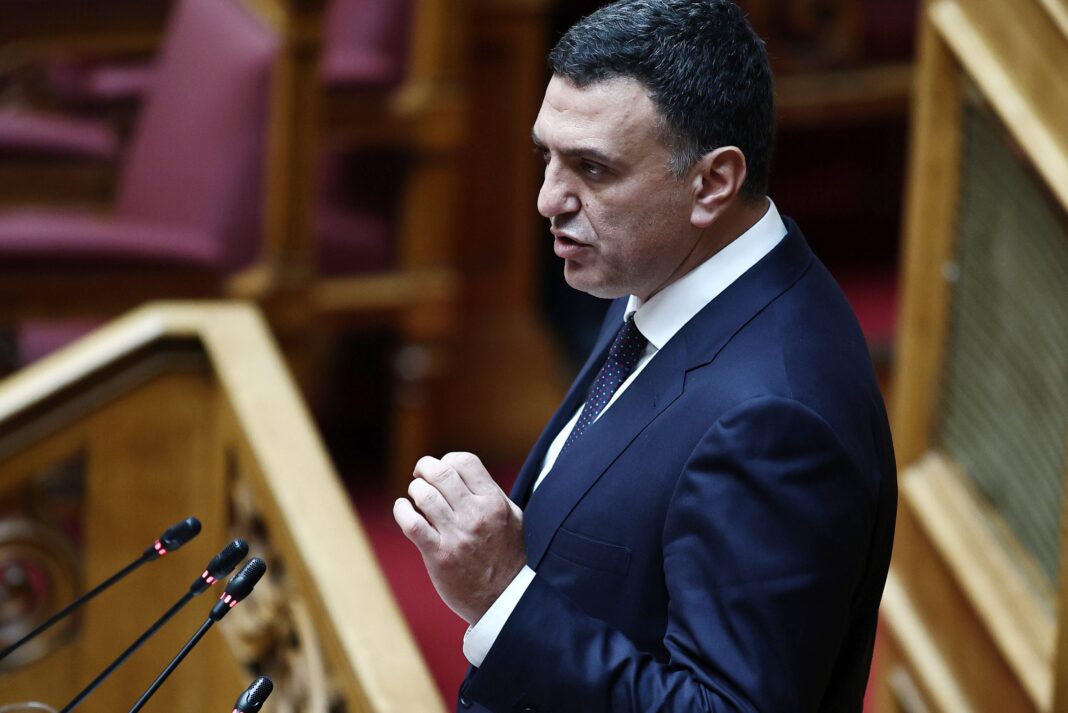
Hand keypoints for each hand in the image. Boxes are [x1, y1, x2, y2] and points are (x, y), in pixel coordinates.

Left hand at [393, 452, 525, 623]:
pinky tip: (403, 509)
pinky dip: (401, 511)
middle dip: (424, 468)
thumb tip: (463, 471)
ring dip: (414, 491)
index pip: (463, 461)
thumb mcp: (511, 517)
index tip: (442, 470)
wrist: (506, 599)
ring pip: (423, 495)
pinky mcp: (440, 556)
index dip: (447, 460)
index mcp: (494, 501)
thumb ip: (490, 492)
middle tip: (420, 476)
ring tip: (416, 498)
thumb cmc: (507, 555)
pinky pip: (412, 524)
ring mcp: (457, 535)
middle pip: (440, 472)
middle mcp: (476, 514)